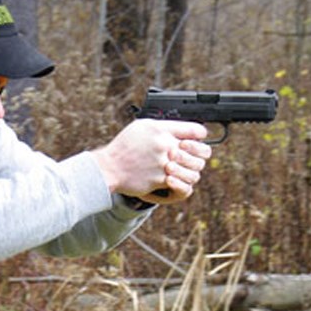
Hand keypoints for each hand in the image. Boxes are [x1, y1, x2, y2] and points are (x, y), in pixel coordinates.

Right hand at [89, 119, 212, 205]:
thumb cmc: (125, 147)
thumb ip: (164, 128)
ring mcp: (164, 163)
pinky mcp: (160, 179)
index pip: (196, 130)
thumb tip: (182, 130)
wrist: (109, 167)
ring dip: (192, 171)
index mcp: (162, 129)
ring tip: (185, 171)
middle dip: (201, 156)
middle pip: (201, 151)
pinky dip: (179, 183)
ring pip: (194, 170)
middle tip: (195, 158)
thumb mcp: (143, 127)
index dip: (201, 136)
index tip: (199, 139)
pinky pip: (181, 183)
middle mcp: (165, 145)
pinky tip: (172, 180)